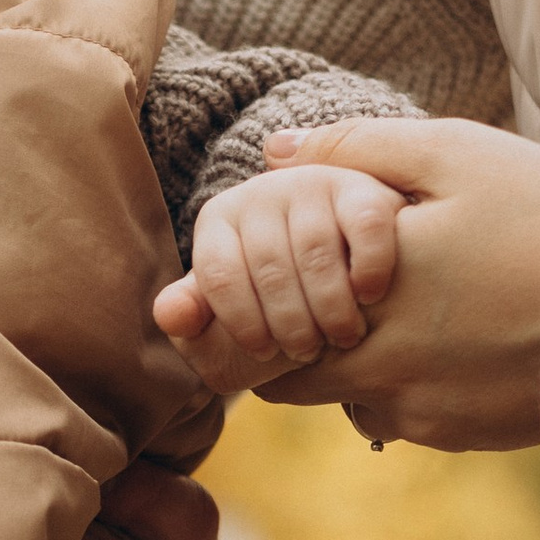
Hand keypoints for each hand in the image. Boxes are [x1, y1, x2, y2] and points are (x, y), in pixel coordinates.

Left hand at [154, 154, 404, 393]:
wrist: (343, 251)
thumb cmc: (279, 291)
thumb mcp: (232, 304)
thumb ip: (195, 315)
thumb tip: (170, 317)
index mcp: (219, 220)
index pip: (219, 276)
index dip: (242, 325)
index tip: (264, 355)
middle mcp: (260, 193)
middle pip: (270, 269)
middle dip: (290, 325)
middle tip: (307, 353)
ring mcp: (312, 185)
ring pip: (317, 254)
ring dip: (331, 309)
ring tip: (341, 337)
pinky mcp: (362, 188)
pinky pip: (365, 229)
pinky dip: (369, 271)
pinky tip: (369, 297)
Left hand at [253, 119, 539, 450]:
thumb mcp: (459, 154)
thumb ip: (357, 149)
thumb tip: (275, 151)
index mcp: (367, 284)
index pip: (266, 314)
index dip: (266, 296)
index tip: (283, 276)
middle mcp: (377, 359)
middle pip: (290, 374)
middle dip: (298, 342)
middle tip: (333, 304)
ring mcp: (415, 405)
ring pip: (345, 400)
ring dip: (353, 371)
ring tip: (408, 322)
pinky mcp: (455, 434)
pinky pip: (401, 419)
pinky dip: (408, 390)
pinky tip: (454, 348)